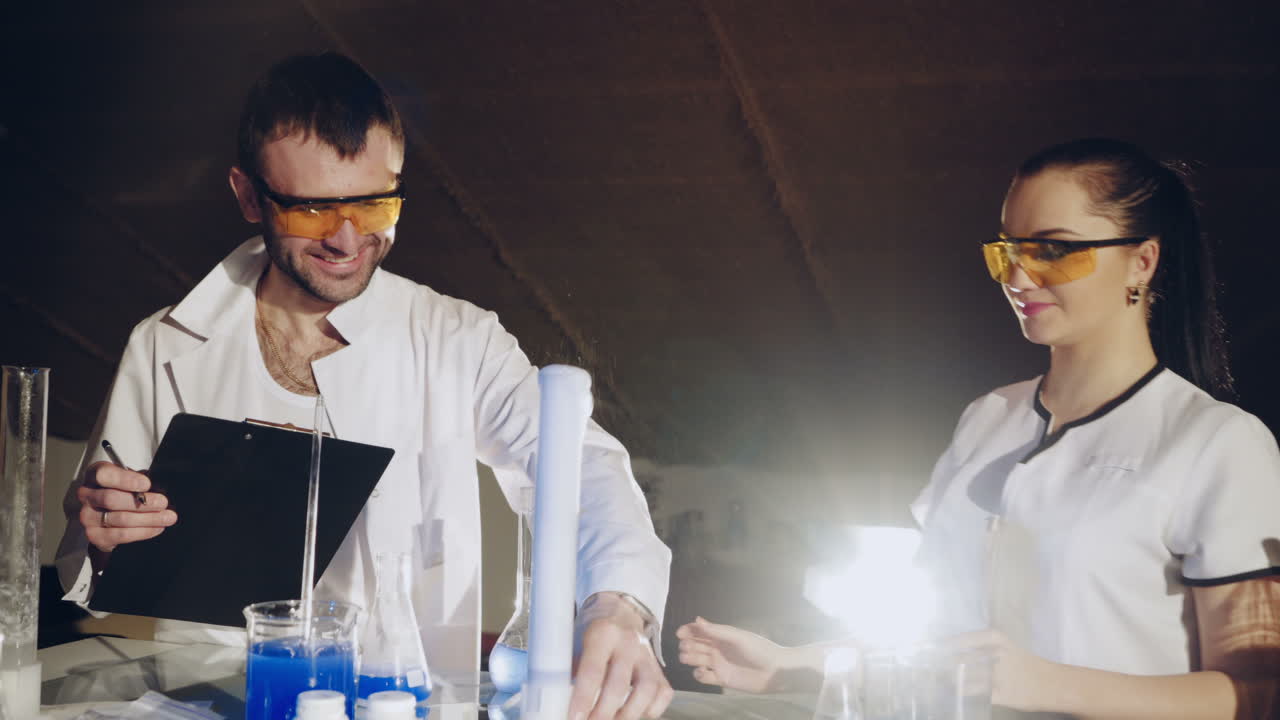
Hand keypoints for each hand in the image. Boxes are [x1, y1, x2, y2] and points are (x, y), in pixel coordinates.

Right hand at [76, 461, 175, 553]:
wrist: (110, 519)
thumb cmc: (124, 493)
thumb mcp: (131, 481)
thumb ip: (140, 481)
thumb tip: (159, 489)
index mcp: (95, 475)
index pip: (104, 474)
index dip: (125, 480)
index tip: (146, 484)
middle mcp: (87, 495)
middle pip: (111, 499)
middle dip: (142, 501)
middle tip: (163, 503)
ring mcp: (88, 516)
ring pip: (120, 518)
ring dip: (148, 518)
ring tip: (167, 517)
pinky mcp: (94, 535)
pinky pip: (121, 535)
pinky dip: (143, 532)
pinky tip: (157, 528)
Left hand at [570, 593, 671, 719]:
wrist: (621, 613)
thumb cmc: (595, 635)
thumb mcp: (579, 642)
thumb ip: (574, 669)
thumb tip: (561, 701)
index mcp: (603, 634)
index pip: (593, 671)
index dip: (583, 699)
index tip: (576, 718)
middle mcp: (629, 643)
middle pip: (618, 686)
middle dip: (603, 714)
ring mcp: (647, 655)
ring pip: (646, 691)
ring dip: (628, 715)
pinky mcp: (659, 666)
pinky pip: (663, 692)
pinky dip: (653, 709)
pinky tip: (637, 714)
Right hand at [676, 616, 796, 693]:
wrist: (774, 671)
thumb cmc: (758, 649)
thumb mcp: (737, 637)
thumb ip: (717, 631)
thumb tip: (696, 620)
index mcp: (721, 636)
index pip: (699, 631)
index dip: (688, 631)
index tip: (679, 633)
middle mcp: (717, 649)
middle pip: (695, 645)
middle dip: (687, 645)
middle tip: (686, 647)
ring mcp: (718, 664)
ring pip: (696, 660)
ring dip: (689, 658)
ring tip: (689, 658)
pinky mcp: (721, 680)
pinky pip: (704, 677)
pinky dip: (699, 675)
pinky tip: (703, 672)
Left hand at [938, 629, 1059, 712]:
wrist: (1055, 684)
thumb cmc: (1027, 664)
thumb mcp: (1006, 649)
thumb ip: (982, 649)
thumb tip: (951, 649)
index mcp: (997, 639)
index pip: (963, 640)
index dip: (943, 644)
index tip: (925, 647)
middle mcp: (996, 655)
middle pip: (960, 660)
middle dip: (942, 665)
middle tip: (926, 666)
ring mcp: (999, 676)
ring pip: (965, 678)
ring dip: (950, 680)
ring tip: (937, 680)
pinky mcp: (1003, 694)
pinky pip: (976, 694)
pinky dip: (963, 693)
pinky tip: (955, 692)